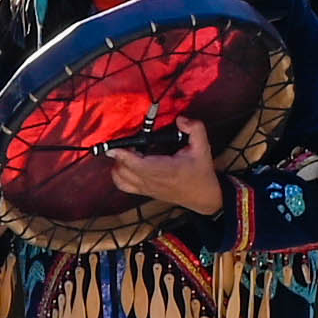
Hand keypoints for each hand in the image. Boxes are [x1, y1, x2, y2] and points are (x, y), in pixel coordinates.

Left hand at [106, 126, 224, 214]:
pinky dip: (118, 174)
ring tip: (126, 153)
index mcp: (164, 170)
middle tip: (126, 143)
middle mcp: (151, 181)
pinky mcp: (143, 192)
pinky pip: (122, 185)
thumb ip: (195, 129)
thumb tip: (181, 120)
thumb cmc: (201, 173)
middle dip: (119, 155)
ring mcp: (145, 188)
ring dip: (117, 164)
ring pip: (119, 178)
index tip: (115, 145)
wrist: (203, 197)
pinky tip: (124, 164)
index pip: (135, 164)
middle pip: (123, 169)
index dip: (122, 154)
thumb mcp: (202, 148)